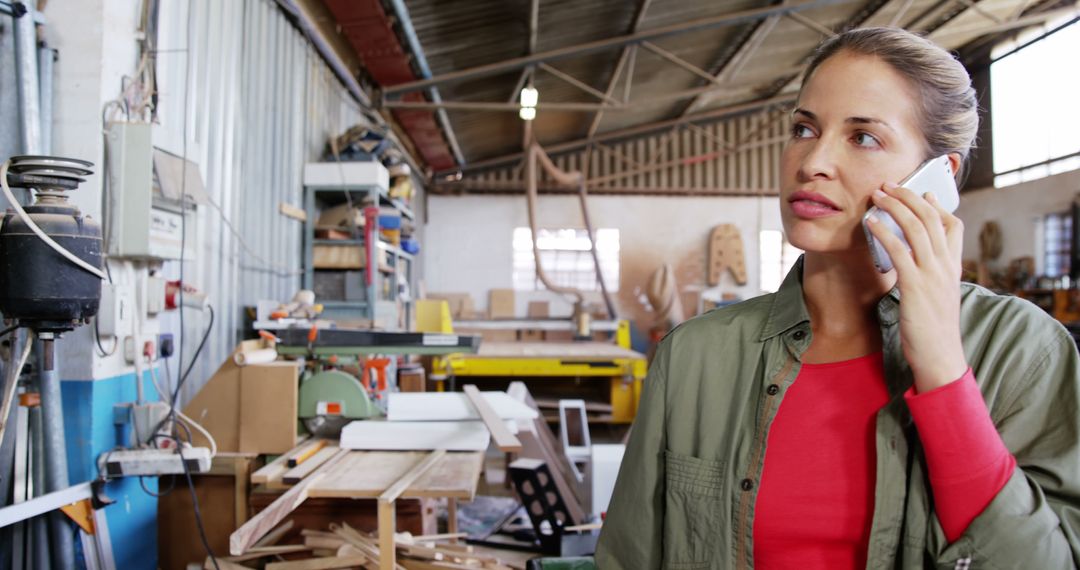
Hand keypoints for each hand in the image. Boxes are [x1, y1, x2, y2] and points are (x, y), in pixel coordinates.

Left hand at [866, 182, 967, 392]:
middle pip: (932, 219)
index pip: (954, 226)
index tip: (923, 194)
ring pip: (917, 229)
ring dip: (895, 207)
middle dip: (909, 197)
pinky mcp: (915, 287)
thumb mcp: (937, 296)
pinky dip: (885, 233)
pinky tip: (871, 223)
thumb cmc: (933, 328)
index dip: (938, 207)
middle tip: (889, 184)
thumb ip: (930, 274)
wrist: (940, 356)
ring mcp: (933, 275)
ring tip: (877, 195)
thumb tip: (911, 257)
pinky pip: (899, 251)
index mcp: (953, 267)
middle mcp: (946, 267)